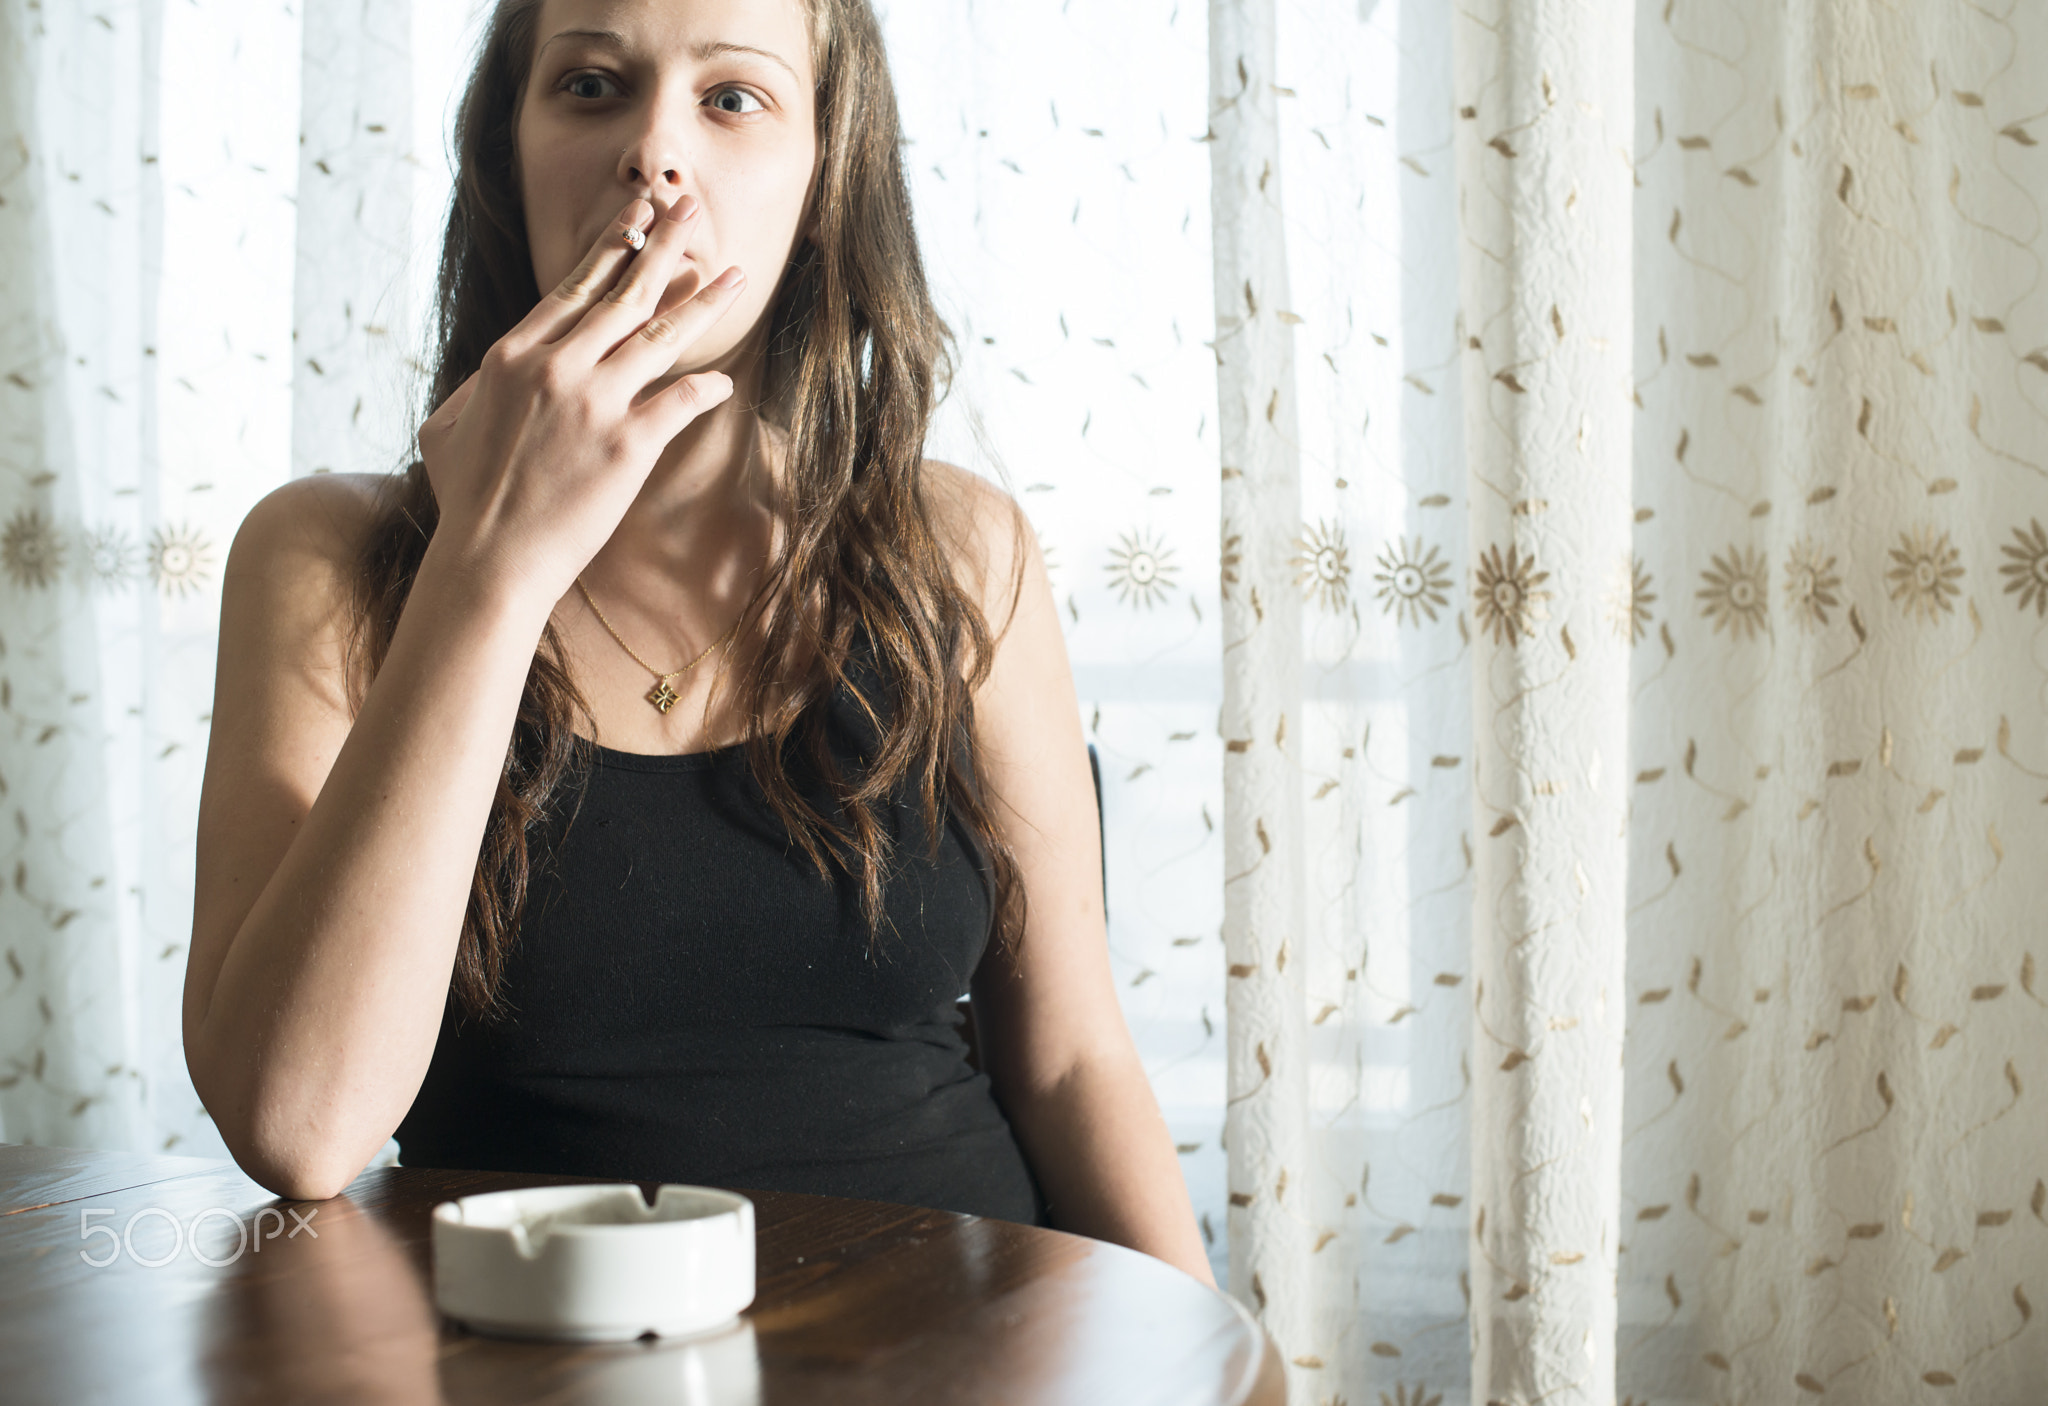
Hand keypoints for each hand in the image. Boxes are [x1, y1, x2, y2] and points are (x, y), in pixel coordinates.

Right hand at [413, 195, 748, 608]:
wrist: (489, 561)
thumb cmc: (466, 501)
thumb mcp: (446, 428)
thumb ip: (476, 387)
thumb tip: (496, 369)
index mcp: (512, 357)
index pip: (573, 288)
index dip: (612, 249)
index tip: (639, 217)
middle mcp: (556, 367)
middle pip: (623, 294)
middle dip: (664, 245)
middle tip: (693, 208)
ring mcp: (594, 403)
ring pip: (660, 336)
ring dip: (703, 300)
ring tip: (735, 273)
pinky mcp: (628, 444)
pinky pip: (681, 401)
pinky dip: (707, 387)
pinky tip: (724, 380)